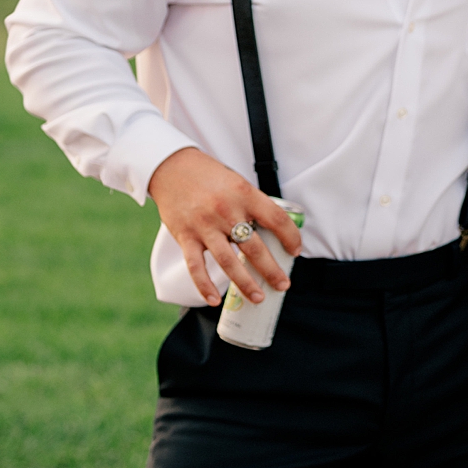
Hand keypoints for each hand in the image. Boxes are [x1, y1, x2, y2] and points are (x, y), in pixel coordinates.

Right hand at [148, 148, 301, 306]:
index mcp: (244, 195)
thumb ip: (253, 206)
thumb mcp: (238, 183)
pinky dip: (205, 286)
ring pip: (229, 262)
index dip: (291, 238)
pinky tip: (215, 300)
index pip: (277, 219)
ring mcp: (205, 225)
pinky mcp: (185, 236)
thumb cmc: (209, 176)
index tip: (295, 251)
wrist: (172, 167)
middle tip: (283, 285)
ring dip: (245, 284)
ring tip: (258, 297)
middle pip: (255, 248)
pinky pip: (196, 267)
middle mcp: (226, 211)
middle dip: (272, 271)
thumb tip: (274, 233)